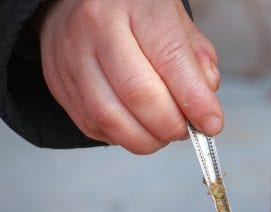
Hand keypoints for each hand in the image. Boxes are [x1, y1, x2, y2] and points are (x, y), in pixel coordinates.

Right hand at [37, 0, 222, 153]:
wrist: (78, 3)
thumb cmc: (136, 15)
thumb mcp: (175, 21)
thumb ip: (197, 61)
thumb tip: (205, 108)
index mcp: (134, 4)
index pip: (169, 57)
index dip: (195, 100)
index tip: (212, 124)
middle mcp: (97, 27)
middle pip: (138, 93)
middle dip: (170, 125)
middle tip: (185, 130)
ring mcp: (71, 55)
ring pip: (110, 117)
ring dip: (146, 139)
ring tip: (162, 133)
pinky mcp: (58, 82)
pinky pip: (92, 125)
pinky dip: (121, 137)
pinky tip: (136, 127)